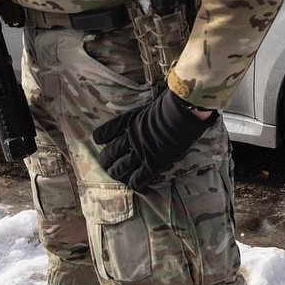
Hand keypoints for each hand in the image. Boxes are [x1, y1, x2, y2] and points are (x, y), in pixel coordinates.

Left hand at [93, 86, 215, 190]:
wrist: (184, 112)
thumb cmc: (173, 101)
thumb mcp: (153, 101)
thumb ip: (148, 108)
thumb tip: (157, 100)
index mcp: (129, 121)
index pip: (106, 132)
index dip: (101, 138)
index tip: (100, 141)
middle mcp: (131, 138)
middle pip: (109, 154)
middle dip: (106, 161)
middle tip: (108, 164)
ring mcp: (141, 152)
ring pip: (119, 169)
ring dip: (116, 174)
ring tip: (118, 176)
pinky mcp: (153, 164)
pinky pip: (138, 179)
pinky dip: (135, 184)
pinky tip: (136, 184)